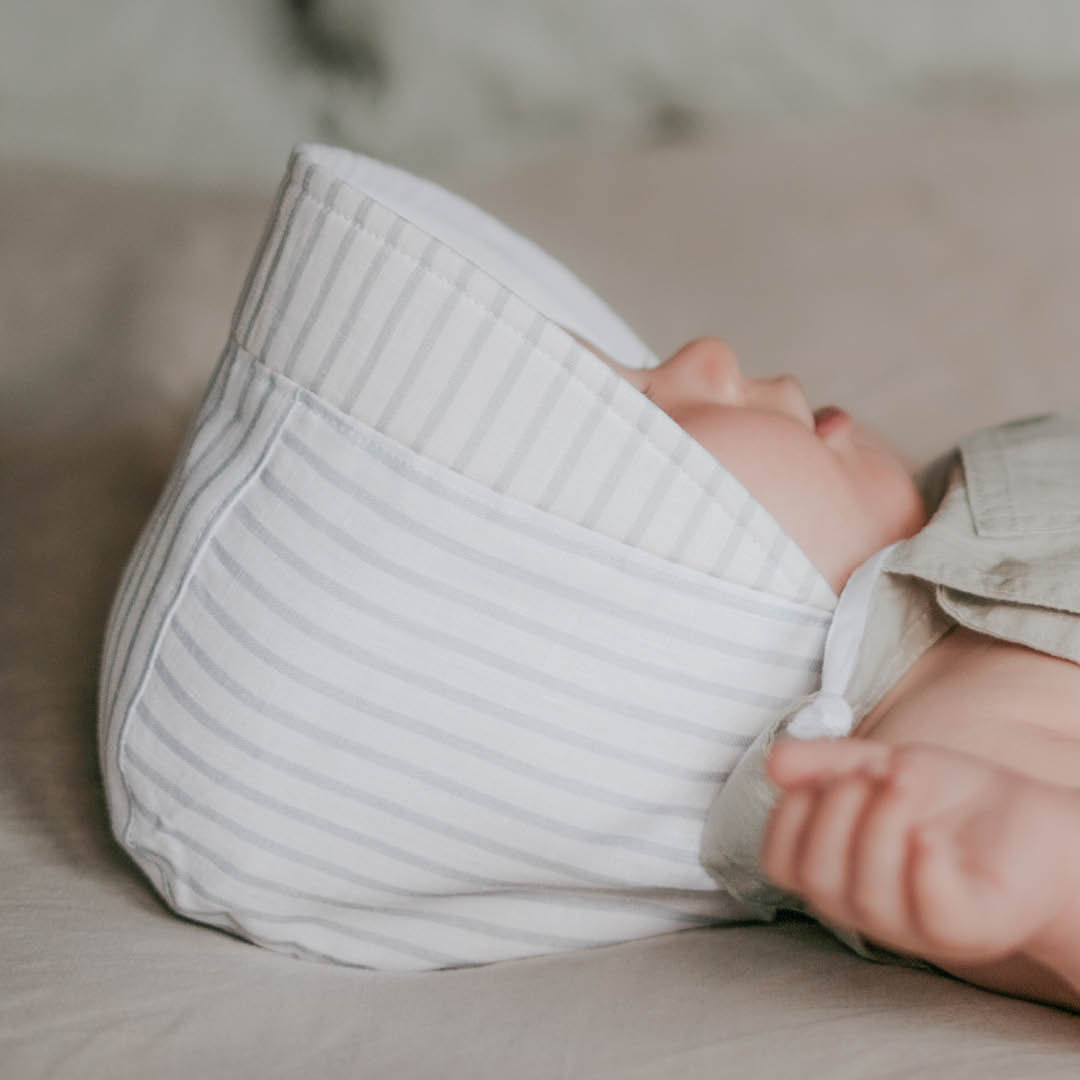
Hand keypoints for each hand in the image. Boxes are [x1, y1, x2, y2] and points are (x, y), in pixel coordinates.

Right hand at [761, 737, 1079, 965]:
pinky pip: (930, 908)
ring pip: (865, 893)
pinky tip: (931, 833)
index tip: (828, 777)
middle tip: (871, 776)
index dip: (789, 814)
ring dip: (878, 824)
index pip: (779, 860)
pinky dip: (923, 863)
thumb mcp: (881, 763)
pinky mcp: (970, 928)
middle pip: (815, 876)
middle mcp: (869, 906)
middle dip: (834, 813)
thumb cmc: (954, 800)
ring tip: (904, 783)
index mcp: (841, 871)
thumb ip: (827, 762)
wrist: (1039, 822)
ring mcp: (917, 924)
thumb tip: (772, 761)